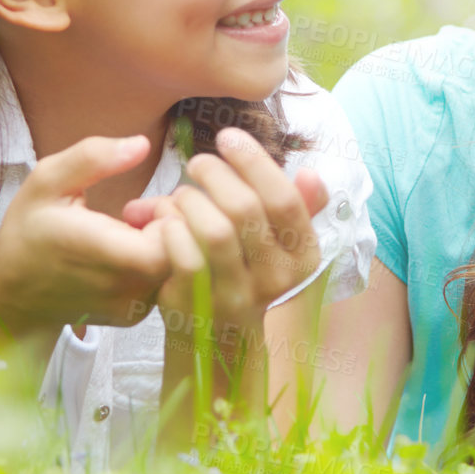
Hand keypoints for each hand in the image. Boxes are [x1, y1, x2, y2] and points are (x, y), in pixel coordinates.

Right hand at [0, 135, 170, 348]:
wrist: (11, 293)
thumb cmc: (28, 230)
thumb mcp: (47, 180)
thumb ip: (93, 157)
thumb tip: (141, 144)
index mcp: (103, 252)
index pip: (175, 238)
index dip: (171, 214)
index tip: (141, 204)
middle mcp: (124, 288)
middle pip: (185, 253)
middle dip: (174, 225)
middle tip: (138, 213)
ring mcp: (132, 308)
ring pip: (180, 270)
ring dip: (168, 244)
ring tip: (132, 233)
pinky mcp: (136, 317)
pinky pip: (166, 285)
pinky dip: (158, 264)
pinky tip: (130, 254)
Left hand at [134, 128, 326, 425]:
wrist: (216, 337)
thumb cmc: (245, 272)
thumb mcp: (278, 243)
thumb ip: (298, 208)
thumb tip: (311, 173)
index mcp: (303, 256)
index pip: (285, 199)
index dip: (255, 161)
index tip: (228, 136)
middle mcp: (277, 280)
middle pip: (247, 209)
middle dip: (216, 174)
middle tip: (198, 162)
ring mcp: (237, 296)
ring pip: (215, 230)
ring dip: (191, 199)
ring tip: (181, 192)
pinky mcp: (199, 306)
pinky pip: (184, 256)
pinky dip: (170, 227)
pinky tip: (163, 217)